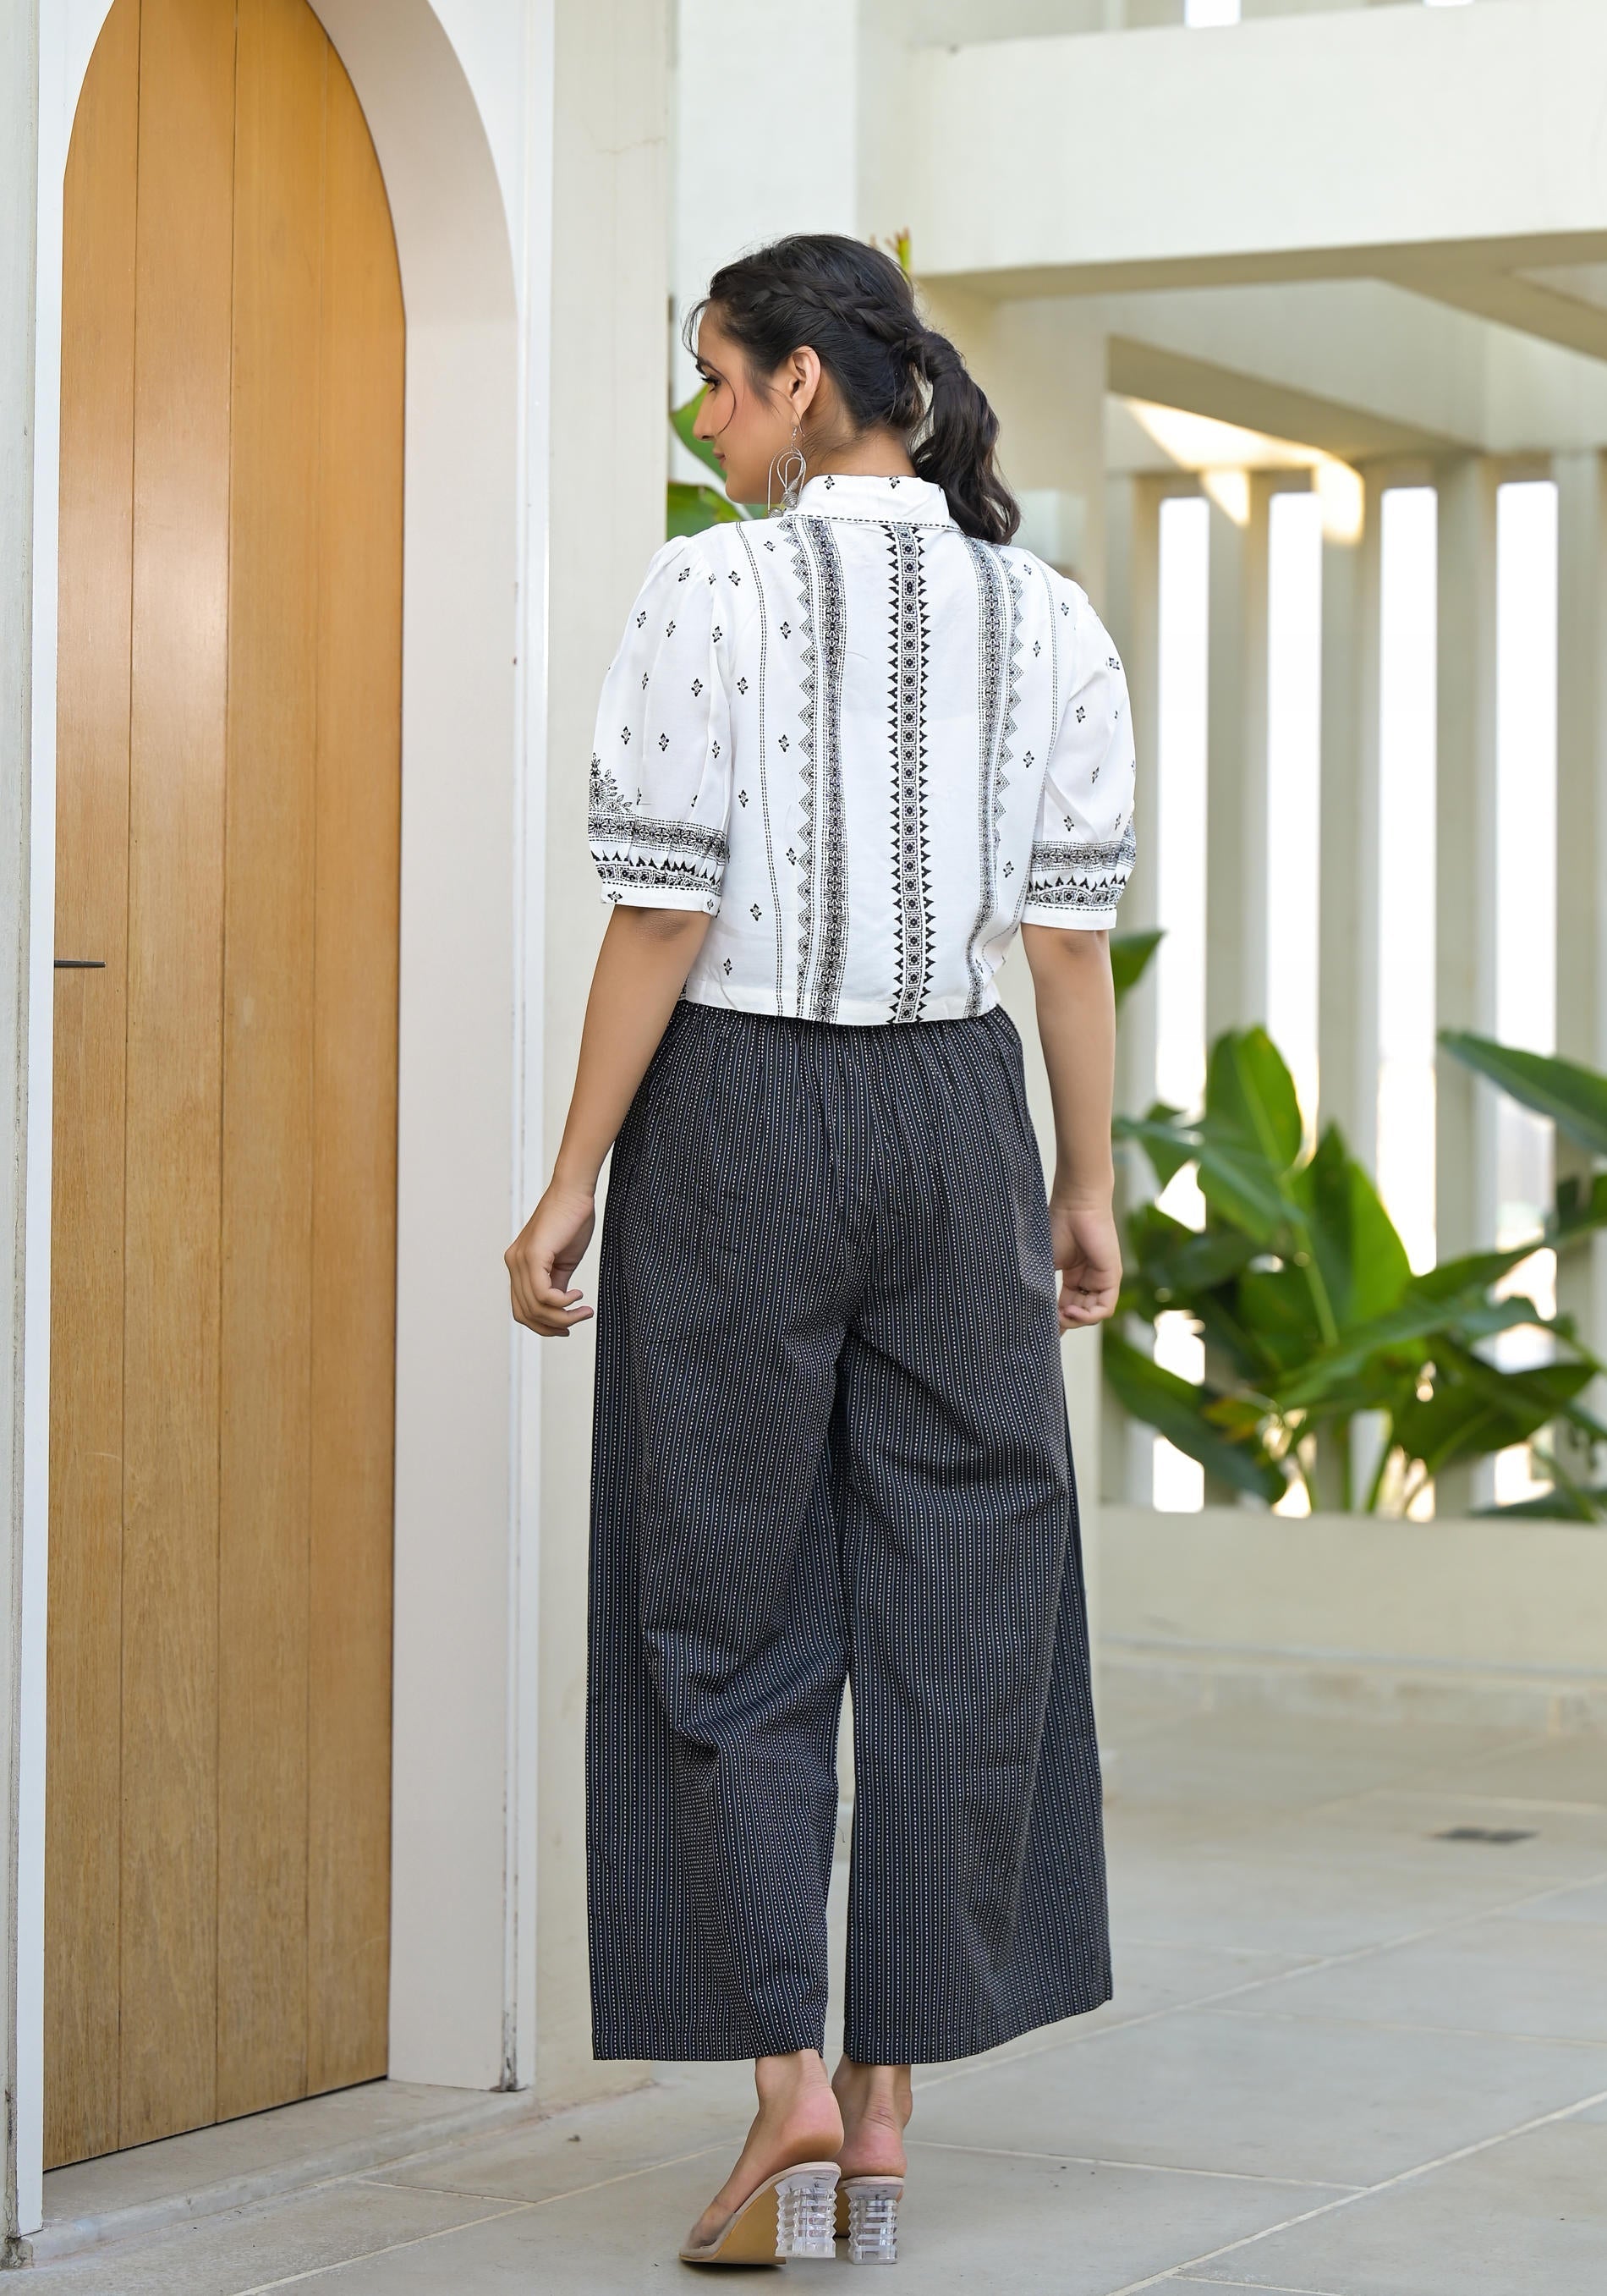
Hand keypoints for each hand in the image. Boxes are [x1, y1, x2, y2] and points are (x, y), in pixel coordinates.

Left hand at [505, 1180, 596, 1336]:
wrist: (574, 1193)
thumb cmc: (572, 1222)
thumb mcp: (563, 1262)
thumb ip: (556, 1284)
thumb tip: (559, 1308)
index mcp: (518, 1266)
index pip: (522, 1310)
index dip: (543, 1326)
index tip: (567, 1327)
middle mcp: (513, 1264)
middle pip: (526, 1314)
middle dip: (554, 1326)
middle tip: (579, 1319)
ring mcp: (520, 1260)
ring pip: (536, 1308)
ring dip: (563, 1317)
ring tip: (584, 1310)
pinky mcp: (533, 1256)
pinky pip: (543, 1295)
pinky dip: (562, 1303)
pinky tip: (576, 1295)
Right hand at [1049, 1198, 1120, 1329]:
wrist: (1074, 1205)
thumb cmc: (1057, 1226)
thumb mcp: (1045, 1263)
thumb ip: (1042, 1287)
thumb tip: (1031, 1312)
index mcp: (1073, 1275)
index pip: (1066, 1307)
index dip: (1055, 1320)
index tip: (1040, 1327)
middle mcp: (1089, 1279)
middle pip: (1079, 1313)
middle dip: (1064, 1322)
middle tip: (1049, 1322)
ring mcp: (1101, 1279)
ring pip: (1092, 1314)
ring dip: (1076, 1321)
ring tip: (1061, 1315)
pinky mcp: (1111, 1277)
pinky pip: (1104, 1309)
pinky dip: (1088, 1316)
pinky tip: (1071, 1311)